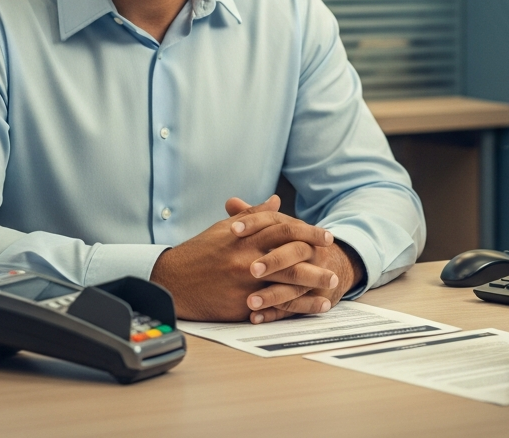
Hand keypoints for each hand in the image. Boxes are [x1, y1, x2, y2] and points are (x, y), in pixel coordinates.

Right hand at [149, 195, 336, 320]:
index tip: (327, 236)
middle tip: (335, 262)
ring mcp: (244, 283)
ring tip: (331, 286)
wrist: (173, 281)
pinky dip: (295, 307)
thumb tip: (275, 201)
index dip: (309, 232)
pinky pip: (274, 306)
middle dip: (316, 260)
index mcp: (245, 237)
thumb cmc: (200, 252)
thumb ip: (253, 215)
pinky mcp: (240, 304)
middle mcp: (247, 258)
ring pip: (286, 283)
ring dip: (312, 284)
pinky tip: (310, 307)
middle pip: (290, 257)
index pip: (284, 229)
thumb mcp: (225, 228)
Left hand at [226, 197, 365, 323]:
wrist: (333, 268)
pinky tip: (256, 318)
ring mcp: (316, 274)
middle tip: (251, 270)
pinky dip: (275, 314)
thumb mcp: (274, 232)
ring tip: (250, 302)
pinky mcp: (315, 297)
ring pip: (296, 283)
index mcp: (296, 230)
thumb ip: (253, 218)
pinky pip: (296, 308)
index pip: (278, 222)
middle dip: (273, 261)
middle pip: (294, 251)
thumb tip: (230, 202)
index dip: (255, 224)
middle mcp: (310, 250)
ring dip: (273, 294)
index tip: (234, 230)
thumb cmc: (292, 248)